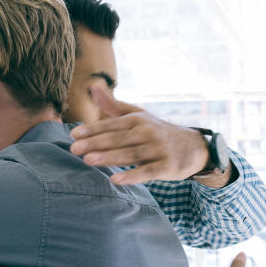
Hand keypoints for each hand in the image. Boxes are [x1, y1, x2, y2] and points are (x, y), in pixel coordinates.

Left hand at [69, 86, 212, 184]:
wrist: (192, 147)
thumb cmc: (157, 132)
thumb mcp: (137, 116)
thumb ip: (113, 106)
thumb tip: (92, 86)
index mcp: (138, 120)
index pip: (111, 125)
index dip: (92, 129)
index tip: (74, 135)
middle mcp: (147, 132)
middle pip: (118, 139)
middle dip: (95, 143)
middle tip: (74, 149)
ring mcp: (158, 149)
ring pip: (130, 154)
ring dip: (109, 158)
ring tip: (88, 161)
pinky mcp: (166, 166)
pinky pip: (147, 172)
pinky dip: (131, 176)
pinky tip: (115, 180)